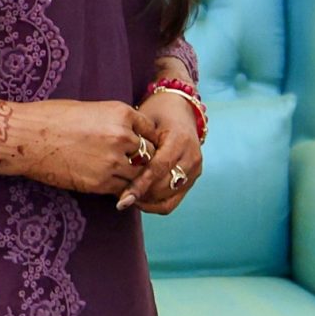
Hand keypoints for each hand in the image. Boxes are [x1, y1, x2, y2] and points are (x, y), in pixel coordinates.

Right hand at [0, 99, 155, 195]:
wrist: (25, 137)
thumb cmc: (52, 118)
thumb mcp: (92, 110)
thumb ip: (115, 122)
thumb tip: (129, 133)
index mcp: (122, 113)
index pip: (151, 129)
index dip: (147, 139)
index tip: (142, 144)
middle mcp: (122, 136)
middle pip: (149, 153)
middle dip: (144, 158)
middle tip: (137, 163)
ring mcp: (112, 161)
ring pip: (138, 174)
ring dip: (133, 176)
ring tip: (125, 176)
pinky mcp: (99, 183)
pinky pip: (121, 188)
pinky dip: (120, 188)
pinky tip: (111, 184)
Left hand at [121, 91, 205, 213]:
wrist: (180, 110)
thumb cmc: (157, 114)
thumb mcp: (146, 122)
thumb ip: (137, 144)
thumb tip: (120, 168)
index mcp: (180, 140)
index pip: (159, 168)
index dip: (140, 185)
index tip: (123, 198)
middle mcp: (192, 156)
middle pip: (164, 186)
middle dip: (141, 195)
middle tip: (119, 199)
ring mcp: (195, 169)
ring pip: (168, 198)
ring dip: (146, 201)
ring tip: (127, 198)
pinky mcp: (193, 178)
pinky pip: (172, 201)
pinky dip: (155, 204)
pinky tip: (139, 200)